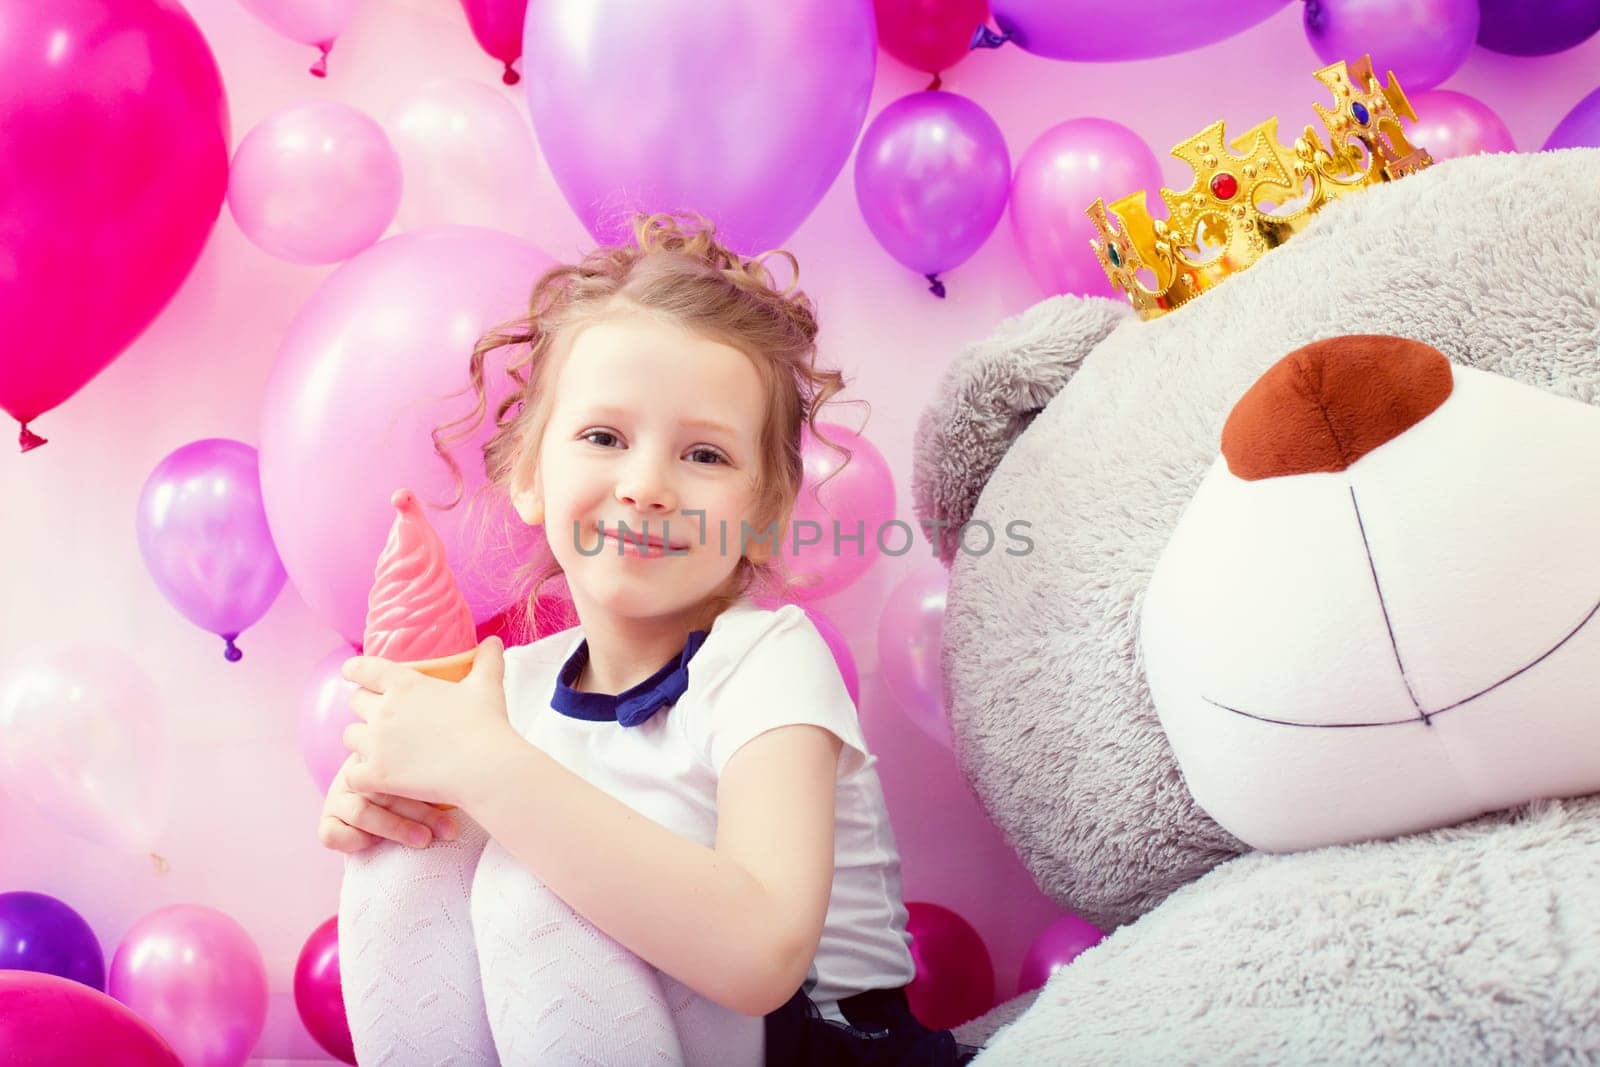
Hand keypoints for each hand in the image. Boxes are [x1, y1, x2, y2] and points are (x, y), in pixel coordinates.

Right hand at [316, 754, 458, 852]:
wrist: (383, 807)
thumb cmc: (421, 779)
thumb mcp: (431, 766)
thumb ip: (448, 761)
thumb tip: (493, 759)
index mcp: (381, 750)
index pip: (401, 761)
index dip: (430, 784)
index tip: (460, 801)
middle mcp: (359, 770)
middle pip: (385, 786)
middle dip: (422, 811)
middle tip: (451, 829)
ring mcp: (340, 795)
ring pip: (362, 810)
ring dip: (396, 828)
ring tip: (424, 840)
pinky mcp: (329, 821)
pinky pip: (331, 833)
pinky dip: (354, 840)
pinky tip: (378, 845)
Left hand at [340, 636, 515, 808]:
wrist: (485, 768)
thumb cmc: (485, 725)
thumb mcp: (487, 685)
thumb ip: (487, 660)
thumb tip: (493, 642)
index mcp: (404, 684)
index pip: (363, 668)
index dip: (354, 670)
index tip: (352, 672)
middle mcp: (383, 710)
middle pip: (354, 701)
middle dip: (365, 707)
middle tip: (382, 716)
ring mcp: (376, 744)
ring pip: (349, 736)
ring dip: (361, 741)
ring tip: (379, 748)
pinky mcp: (377, 775)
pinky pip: (351, 774)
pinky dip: (360, 775)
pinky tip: (375, 778)